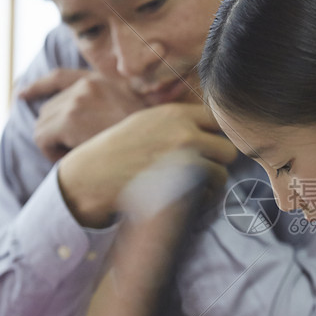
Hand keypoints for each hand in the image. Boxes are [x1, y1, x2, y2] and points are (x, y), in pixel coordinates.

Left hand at [21, 69, 145, 161]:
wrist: (159, 144)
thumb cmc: (147, 138)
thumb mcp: (131, 113)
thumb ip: (107, 108)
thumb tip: (80, 121)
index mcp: (101, 81)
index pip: (59, 77)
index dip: (38, 86)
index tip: (20, 94)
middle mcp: (87, 85)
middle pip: (49, 109)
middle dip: (55, 132)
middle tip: (77, 151)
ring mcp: (78, 100)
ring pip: (43, 125)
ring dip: (55, 144)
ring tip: (78, 156)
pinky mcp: (70, 118)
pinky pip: (42, 138)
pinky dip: (51, 152)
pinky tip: (71, 159)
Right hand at [57, 103, 237, 226]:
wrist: (88, 179)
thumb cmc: (114, 154)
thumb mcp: (144, 123)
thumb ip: (175, 123)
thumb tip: (208, 129)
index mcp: (174, 114)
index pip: (217, 120)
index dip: (214, 136)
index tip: (206, 149)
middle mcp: (183, 133)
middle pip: (227, 148)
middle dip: (217, 162)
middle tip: (202, 172)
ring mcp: (184, 160)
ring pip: (222, 173)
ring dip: (212, 184)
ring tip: (194, 189)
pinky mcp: (181, 186)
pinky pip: (210, 193)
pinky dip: (204, 199)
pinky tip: (187, 200)